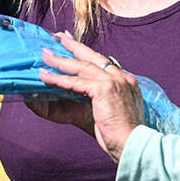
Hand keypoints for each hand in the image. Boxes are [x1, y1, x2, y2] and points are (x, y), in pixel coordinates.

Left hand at [29, 32, 144, 161]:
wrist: (133, 144)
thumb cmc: (123, 135)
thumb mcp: (114, 111)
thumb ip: (102, 99)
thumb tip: (84, 95)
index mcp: (126, 81)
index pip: (104, 62)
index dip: (88, 53)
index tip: (76, 43)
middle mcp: (122, 77)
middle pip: (93, 57)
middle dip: (74, 46)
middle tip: (59, 37)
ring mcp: (115, 81)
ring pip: (82, 67)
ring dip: (61, 61)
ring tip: (46, 55)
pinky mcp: (104, 89)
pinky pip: (76, 82)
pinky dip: (59, 79)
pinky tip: (46, 76)